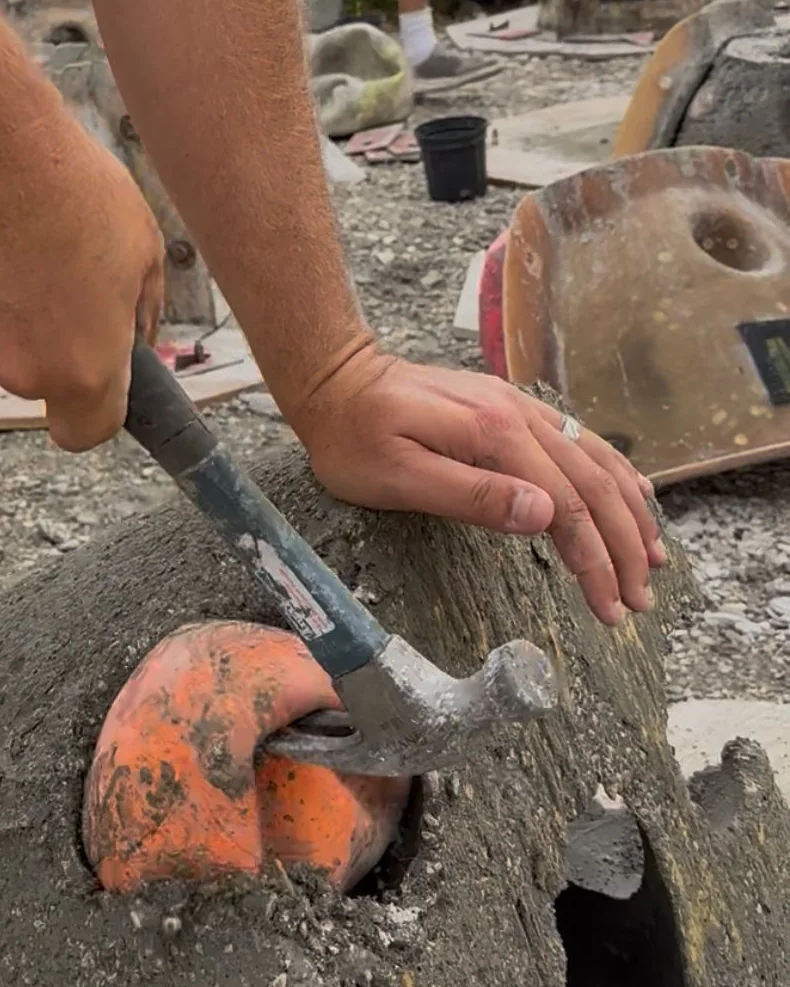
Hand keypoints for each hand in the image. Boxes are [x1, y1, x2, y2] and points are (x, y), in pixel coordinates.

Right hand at [0, 107, 164, 451]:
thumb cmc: (71, 191)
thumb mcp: (143, 246)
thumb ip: (142, 311)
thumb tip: (134, 337)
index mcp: (83, 366)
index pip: (89, 432)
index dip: (100, 410)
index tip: (106, 378)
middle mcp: (21, 370)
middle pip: (46, 380)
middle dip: (62, 343)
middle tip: (76, 276)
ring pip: (6, 343)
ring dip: (21, 309)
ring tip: (33, 240)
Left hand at [290, 343, 666, 626]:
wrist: (333, 378)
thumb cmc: (352, 438)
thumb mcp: (397, 478)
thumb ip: (472, 497)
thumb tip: (546, 517)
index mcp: (493, 433)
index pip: (565, 507)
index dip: (595, 561)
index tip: (611, 609)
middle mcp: (516, 414)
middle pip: (592, 485)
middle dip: (623, 547)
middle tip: (640, 602)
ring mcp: (515, 407)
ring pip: (594, 460)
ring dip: (628, 512)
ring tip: (654, 558)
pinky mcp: (508, 408)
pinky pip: (577, 440)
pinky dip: (612, 472)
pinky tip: (630, 493)